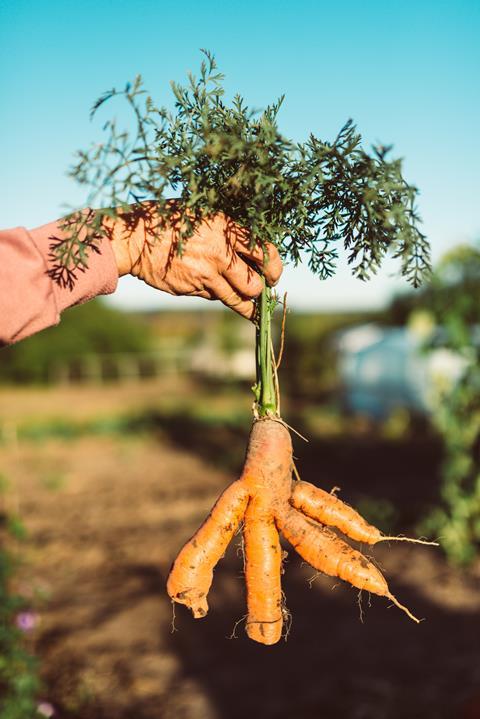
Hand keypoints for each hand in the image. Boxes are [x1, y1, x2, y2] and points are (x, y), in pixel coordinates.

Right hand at [109, 204, 282, 318]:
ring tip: (253, 308)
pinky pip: (214, 296)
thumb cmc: (170, 220)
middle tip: (262, 288)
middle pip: (254, 284)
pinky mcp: (193, 290)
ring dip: (247, 304)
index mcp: (225, 229)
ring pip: (237, 299)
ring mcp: (205, 275)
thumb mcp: (202, 214)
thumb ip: (227, 230)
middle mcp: (219, 254)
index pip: (264, 252)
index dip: (274, 267)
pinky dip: (218, 293)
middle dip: (261, 289)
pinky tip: (212, 285)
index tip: (274, 274)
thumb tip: (252, 249)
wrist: (136, 240)